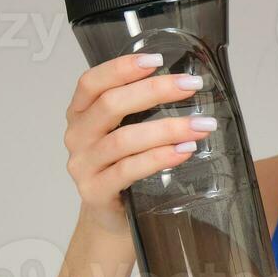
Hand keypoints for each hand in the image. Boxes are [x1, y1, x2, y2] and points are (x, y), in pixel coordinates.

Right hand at [63, 52, 219, 232]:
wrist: (111, 217)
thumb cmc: (122, 165)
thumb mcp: (124, 131)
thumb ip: (142, 107)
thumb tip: (186, 82)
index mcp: (80, 113)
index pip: (92, 82)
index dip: (121, 68)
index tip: (156, 60)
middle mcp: (77, 136)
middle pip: (110, 105)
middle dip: (155, 91)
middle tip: (191, 86)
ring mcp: (83, 166)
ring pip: (124, 140)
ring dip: (166, 129)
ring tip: (200, 125)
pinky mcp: (95, 192)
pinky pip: (128, 170)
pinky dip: (159, 158)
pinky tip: (183, 151)